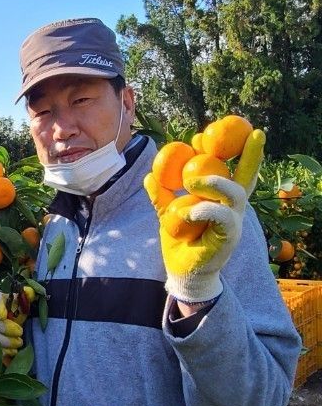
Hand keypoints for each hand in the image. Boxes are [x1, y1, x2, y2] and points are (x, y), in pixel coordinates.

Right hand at [0, 290, 24, 350]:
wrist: (5, 317)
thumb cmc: (13, 308)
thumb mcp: (20, 301)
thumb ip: (26, 296)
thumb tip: (30, 293)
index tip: (5, 316)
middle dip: (5, 328)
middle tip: (20, 332)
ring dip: (5, 341)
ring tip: (19, 343)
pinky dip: (2, 350)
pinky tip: (13, 351)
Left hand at [144, 128, 265, 304]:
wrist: (183, 272)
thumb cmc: (181, 241)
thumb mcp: (168, 214)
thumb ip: (162, 195)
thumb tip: (149, 175)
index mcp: (221, 197)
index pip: (229, 168)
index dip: (222, 149)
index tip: (202, 136)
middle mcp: (232, 206)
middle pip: (247, 175)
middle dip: (253, 153)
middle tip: (254, 133)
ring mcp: (234, 220)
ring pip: (235, 192)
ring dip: (216, 182)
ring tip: (192, 181)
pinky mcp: (230, 236)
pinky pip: (223, 217)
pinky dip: (204, 210)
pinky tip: (187, 212)